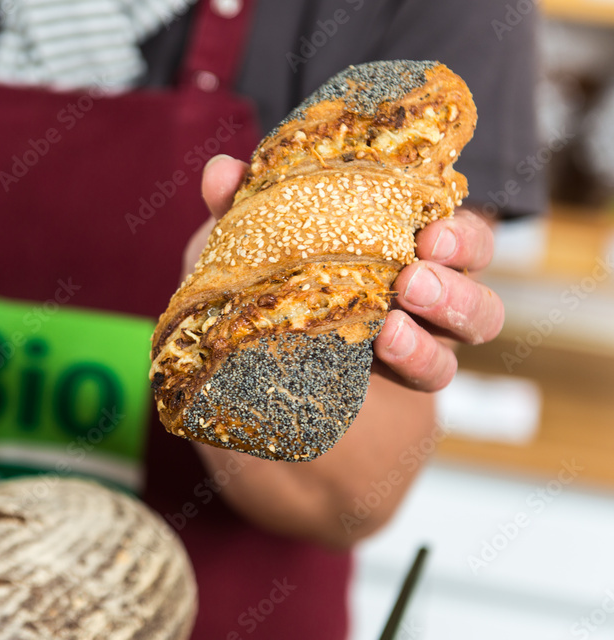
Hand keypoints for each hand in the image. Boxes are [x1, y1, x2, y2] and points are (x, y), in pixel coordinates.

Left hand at [193, 155, 503, 392]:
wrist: (252, 407)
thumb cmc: (254, 311)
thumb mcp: (239, 260)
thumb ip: (236, 215)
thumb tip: (221, 170)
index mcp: (388, 238)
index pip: (445, 217)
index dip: (455, 223)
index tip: (430, 228)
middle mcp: (416, 282)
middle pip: (475, 261)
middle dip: (462, 256)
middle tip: (419, 266)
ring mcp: (420, 333)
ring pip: (479, 317)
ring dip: (455, 305)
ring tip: (401, 312)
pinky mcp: (408, 381)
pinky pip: (437, 369)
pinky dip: (420, 356)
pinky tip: (386, 347)